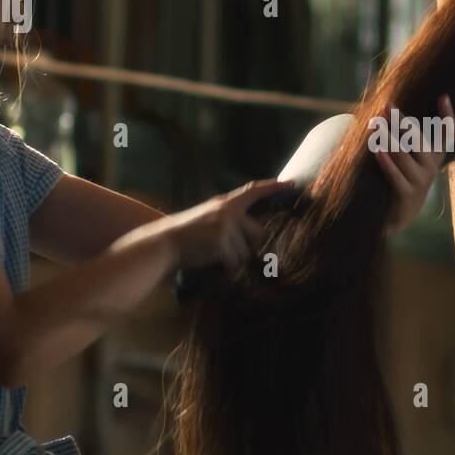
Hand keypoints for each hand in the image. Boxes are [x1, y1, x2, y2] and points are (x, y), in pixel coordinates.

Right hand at [164, 179, 293, 273]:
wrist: (162, 244)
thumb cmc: (186, 238)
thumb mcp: (208, 220)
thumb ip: (230, 222)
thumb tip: (256, 235)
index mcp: (225, 204)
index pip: (254, 191)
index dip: (274, 187)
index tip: (292, 183)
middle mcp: (228, 211)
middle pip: (260, 232)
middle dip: (252, 247)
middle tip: (232, 254)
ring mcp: (226, 224)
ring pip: (248, 252)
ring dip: (236, 261)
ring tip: (215, 258)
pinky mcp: (222, 240)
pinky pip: (236, 262)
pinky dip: (227, 270)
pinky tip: (214, 267)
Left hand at [374, 94, 454, 235]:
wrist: (398, 216)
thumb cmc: (401, 178)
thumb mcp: (409, 158)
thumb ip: (406, 138)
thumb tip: (387, 110)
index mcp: (434, 156)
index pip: (446, 134)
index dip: (447, 116)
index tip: (443, 97)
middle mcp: (431, 168)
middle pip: (418, 140)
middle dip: (402, 122)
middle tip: (387, 106)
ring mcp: (420, 181)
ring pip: (403, 155)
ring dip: (388, 137)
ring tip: (375, 124)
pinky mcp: (407, 194)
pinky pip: (395, 175)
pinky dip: (386, 161)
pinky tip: (377, 149)